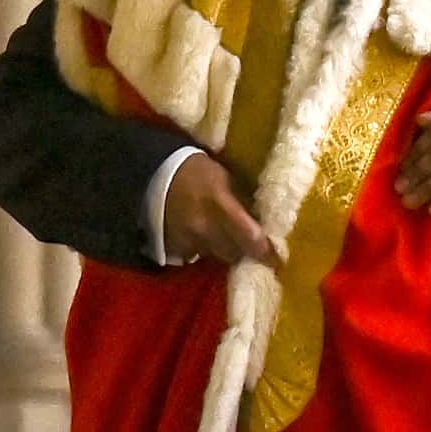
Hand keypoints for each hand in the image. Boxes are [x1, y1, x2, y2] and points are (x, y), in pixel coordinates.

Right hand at [160, 156, 284, 269]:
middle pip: (234, 253)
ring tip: (225, 237)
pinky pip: (195, 255)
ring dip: (224, 249)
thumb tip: (263, 223)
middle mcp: (204, 228)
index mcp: (221, 206)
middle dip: (245, 251)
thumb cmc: (197, 171)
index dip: (266, 252)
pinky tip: (203, 235)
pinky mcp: (171, 246)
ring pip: (215, 255)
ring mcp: (186, 239)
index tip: (277, 260)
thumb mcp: (227, 179)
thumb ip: (244, 203)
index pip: (250, 238)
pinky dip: (203, 248)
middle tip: (252, 247)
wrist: (153, 172)